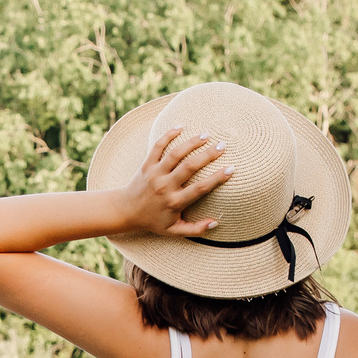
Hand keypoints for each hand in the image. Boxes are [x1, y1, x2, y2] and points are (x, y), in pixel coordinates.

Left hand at [116, 127, 231, 238]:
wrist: (126, 211)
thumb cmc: (153, 220)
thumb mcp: (174, 231)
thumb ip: (195, 229)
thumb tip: (216, 222)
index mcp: (175, 202)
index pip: (200, 188)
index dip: (217, 178)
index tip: (231, 169)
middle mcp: (165, 186)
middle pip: (189, 167)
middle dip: (208, 155)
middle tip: (222, 146)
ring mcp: (155, 174)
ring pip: (175, 154)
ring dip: (191, 143)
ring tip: (206, 135)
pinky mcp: (146, 164)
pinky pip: (157, 146)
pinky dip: (168, 135)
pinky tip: (181, 127)